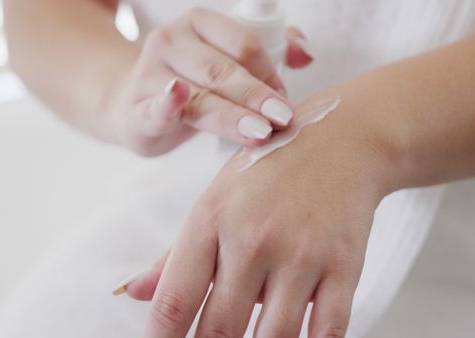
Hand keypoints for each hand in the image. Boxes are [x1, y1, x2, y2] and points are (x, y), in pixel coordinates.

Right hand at [105, 7, 313, 155]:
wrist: (136, 105)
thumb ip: (270, 51)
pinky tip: (179, 98)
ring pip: (199, 97)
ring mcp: (149, 74)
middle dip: (256, 96)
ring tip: (260, 133)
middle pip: (222, 70)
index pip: (244, 44)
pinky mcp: (135, 109)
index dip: (269, 73)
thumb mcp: (228, 60)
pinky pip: (155, 109)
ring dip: (232, 115)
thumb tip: (307, 53)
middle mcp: (171, 41)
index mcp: (200, 23)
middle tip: (283, 117)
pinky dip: (167, 105)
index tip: (285, 102)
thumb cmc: (195, 83)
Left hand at [122, 92, 391, 336]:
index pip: (174, 302)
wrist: (342, 140)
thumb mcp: (215, 200)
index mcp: (210, 220)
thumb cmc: (269, 172)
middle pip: (219, 330)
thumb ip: (174, 255)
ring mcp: (301, 252)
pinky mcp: (344, 264)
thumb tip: (131, 294)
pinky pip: (327, 330)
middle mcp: (252, 238)